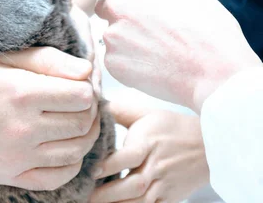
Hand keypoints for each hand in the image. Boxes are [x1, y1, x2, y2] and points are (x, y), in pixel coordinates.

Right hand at [0, 47, 99, 190]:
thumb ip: (44, 60)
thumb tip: (87, 70)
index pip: (82, 96)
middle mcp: (23, 127)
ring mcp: (17, 156)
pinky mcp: (10, 176)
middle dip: (88, 112)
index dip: (85, 89)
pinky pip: (57, 178)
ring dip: (84, 137)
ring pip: (76, 152)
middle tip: (78, 105)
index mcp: (21, 93)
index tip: (75, 86)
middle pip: (83, 124)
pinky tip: (65, 151)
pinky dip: (70, 166)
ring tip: (74, 125)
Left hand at [22, 0, 261, 111]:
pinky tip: (153, 64)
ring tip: (160, 48)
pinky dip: (129, 60)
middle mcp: (119, 8)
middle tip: (154, 29)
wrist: (218, 74)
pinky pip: (113, 57)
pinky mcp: (113, 63)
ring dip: (128, 39)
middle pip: (105, 8)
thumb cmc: (209, 32)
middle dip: (121, 15)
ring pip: (110, 34)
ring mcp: (113, 37)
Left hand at [90, 102, 208, 202]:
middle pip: (133, 185)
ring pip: (141, 201)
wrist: (211, 145)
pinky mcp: (171, 198)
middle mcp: (157, 166)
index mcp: (149, 143)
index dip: (109, 166)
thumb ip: (119, 111)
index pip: (128, 157)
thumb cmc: (173, 127)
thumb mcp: (146, 114)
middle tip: (86, 196)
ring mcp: (165, 185)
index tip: (91, 171)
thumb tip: (95, 103)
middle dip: (108, 194)